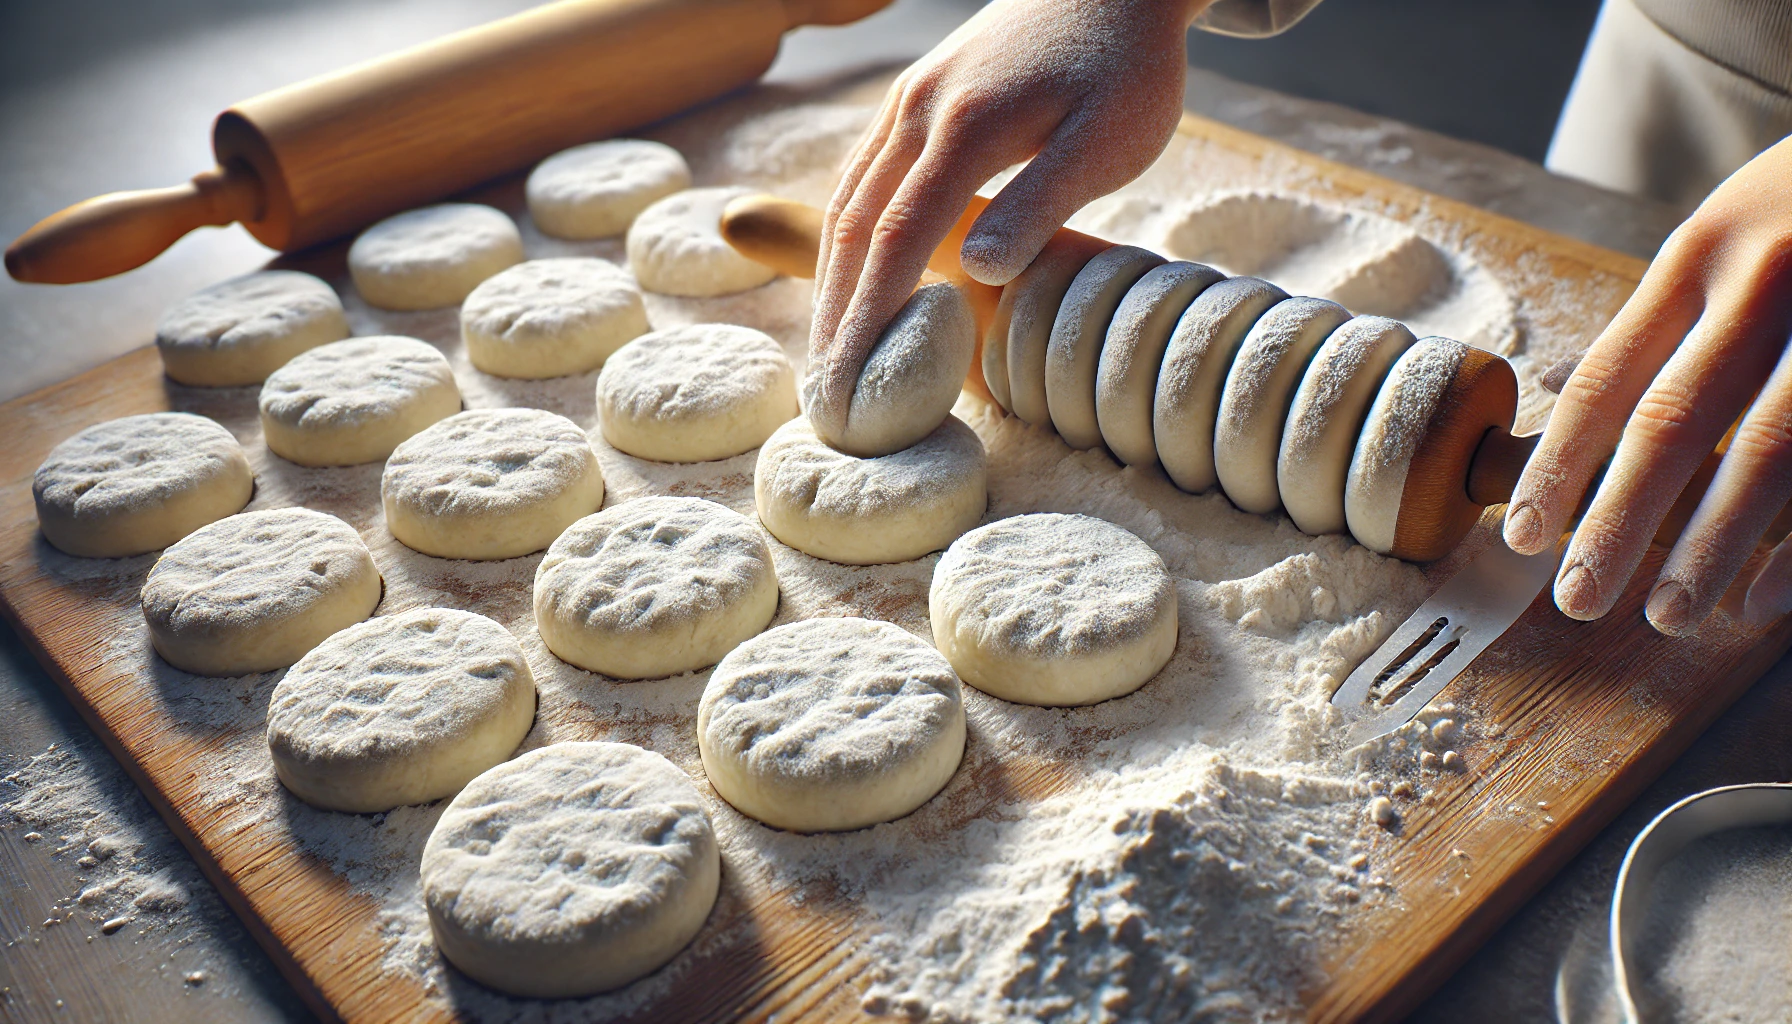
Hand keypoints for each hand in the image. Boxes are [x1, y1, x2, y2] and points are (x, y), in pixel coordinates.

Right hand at [808, 0, 1205, 413]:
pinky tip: (850, 270)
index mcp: (964, 129)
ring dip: (831, 277)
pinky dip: (847, 232)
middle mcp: (917, 111)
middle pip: (852, 227)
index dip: (866, 319)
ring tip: (829, 346)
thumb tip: (979, 272)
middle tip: (826, 391)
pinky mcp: (916, 94)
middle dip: (834, 314)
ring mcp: (909, 99)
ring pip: (848, 198)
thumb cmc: (1128, 65)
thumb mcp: (1108, 137)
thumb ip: (1041, 202)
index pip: (894, 242)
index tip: (851, 383)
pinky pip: (863, 172)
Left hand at [1504, 135, 1791, 634]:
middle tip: (1577, 598)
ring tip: (1668, 615)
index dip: (1559, 463)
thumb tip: (1552, 387)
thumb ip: (1655, 316)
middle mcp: (1769, 279)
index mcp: (1703, 252)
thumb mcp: (1724, 233)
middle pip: (1677, 421)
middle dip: (1620, 520)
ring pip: (1771, 451)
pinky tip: (1766, 598)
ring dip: (1713, 545)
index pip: (1611, 376)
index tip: (1524, 536)